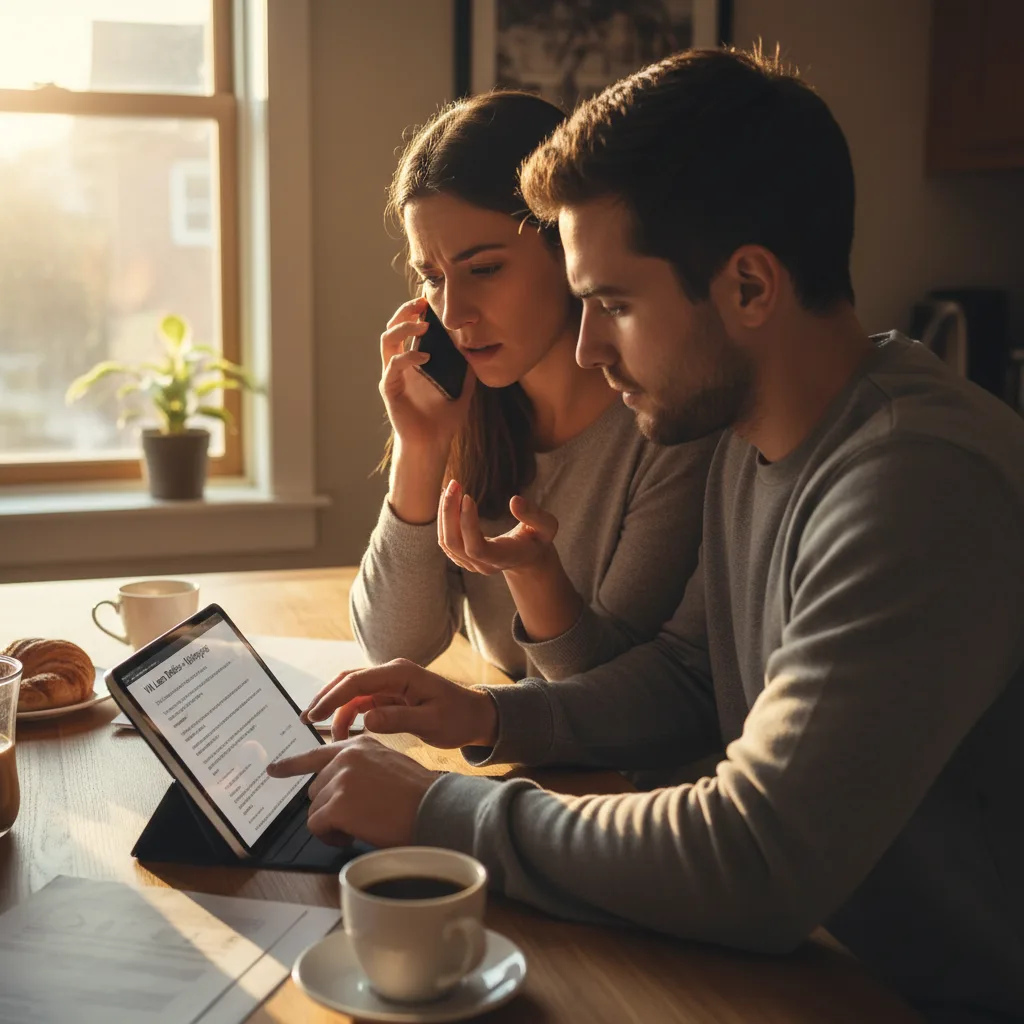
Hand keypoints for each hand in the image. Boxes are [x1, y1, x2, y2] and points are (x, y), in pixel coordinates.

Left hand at [266, 735, 434, 847]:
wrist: (434, 810)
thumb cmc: (419, 797)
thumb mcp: (389, 767)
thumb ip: (362, 769)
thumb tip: (338, 789)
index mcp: (361, 745)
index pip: (317, 753)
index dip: (293, 764)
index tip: (274, 769)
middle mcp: (347, 756)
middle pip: (316, 789)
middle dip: (331, 807)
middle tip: (359, 817)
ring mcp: (341, 778)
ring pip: (315, 809)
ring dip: (332, 823)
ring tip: (362, 825)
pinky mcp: (337, 803)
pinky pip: (317, 826)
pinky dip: (331, 837)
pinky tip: (353, 835)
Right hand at [300, 658, 498, 746]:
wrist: (476, 717)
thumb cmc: (458, 718)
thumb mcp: (431, 722)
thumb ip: (398, 720)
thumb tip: (366, 720)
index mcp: (402, 674)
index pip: (357, 681)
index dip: (332, 697)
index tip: (314, 715)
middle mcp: (393, 673)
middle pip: (350, 680)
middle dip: (326, 698)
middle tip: (306, 719)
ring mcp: (392, 683)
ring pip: (354, 691)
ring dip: (337, 709)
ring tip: (325, 733)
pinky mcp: (392, 695)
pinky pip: (363, 701)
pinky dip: (349, 714)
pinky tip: (342, 731)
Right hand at [379, 297, 475, 456]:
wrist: (433, 444)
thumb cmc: (443, 419)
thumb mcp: (462, 389)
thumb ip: (466, 370)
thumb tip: (478, 352)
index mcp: (412, 363)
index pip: (406, 330)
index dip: (412, 312)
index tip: (426, 300)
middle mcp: (398, 366)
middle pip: (392, 328)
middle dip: (404, 312)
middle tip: (421, 303)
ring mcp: (392, 376)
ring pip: (387, 341)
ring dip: (403, 327)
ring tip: (424, 324)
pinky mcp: (390, 389)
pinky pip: (393, 366)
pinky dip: (408, 356)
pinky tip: (425, 356)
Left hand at [438, 480, 559, 575]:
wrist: (528, 557)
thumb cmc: (539, 539)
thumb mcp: (547, 526)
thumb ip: (534, 515)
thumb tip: (514, 500)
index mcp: (502, 558)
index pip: (476, 548)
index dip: (467, 524)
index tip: (468, 497)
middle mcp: (482, 565)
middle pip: (454, 544)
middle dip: (450, 512)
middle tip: (455, 484)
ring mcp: (470, 563)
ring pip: (446, 541)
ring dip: (444, 513)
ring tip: (452, 487)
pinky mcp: (462, 557)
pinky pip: (445, 539)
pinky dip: (443, 518)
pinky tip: (449, 498)